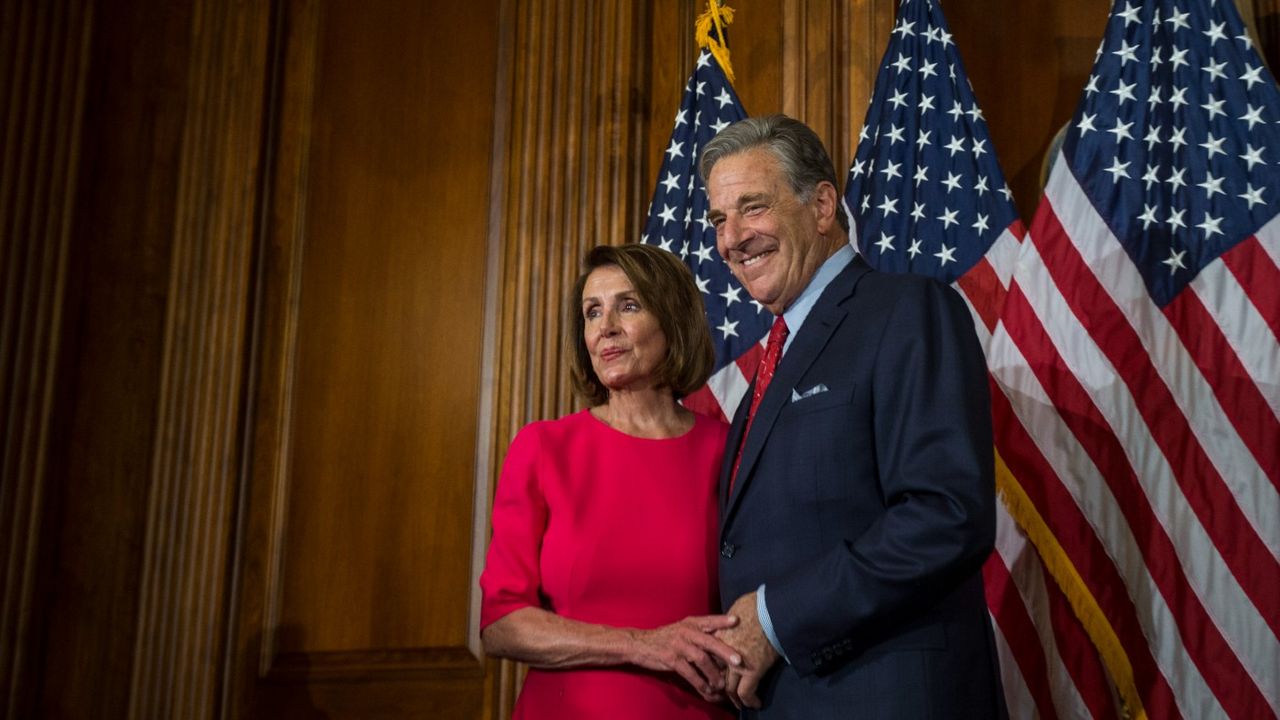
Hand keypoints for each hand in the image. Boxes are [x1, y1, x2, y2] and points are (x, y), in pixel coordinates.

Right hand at [630, 614, 742, 701]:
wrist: (640, 644)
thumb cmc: (667, 637)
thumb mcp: (683, 629)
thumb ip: (701, 632)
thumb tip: (725, 640)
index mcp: (691, 623)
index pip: (709, 620)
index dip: (723, 620)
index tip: (737, 621)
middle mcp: (686, 631)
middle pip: (709, 641)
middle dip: (725, 651)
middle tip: (738, 661)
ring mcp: (678, 645)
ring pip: (701, 659)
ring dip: (714, 673)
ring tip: (723, 684)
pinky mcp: (670, 659)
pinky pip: (689, 673)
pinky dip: (700, 683)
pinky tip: (707, 691)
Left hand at [715, 592, 779, 708]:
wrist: (770, 609)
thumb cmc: (754, 606)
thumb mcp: (734, 612)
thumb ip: (728, 623)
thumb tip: (732, 622)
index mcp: (717, 638)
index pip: (710, 660)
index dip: (714, 669)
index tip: (718, 675)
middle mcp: (723, 654)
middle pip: (717, 676)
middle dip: (720, 688)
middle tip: (724, 695)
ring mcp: (736, 664)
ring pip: (730, 688)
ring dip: (734, 697)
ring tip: (739, 703)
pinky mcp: (752, 671)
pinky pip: (746, 692)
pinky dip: (750, 701)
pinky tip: (755, 704)